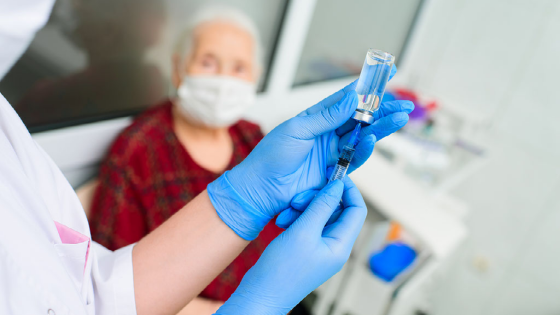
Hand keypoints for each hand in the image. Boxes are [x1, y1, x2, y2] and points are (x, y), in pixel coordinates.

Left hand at [208, 67, 412, 239]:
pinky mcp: (334, 170)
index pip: (346, 98)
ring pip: (363, 137)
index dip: (367, 86)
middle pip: (361, 118)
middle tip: (404, 104)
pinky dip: (365, 149)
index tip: (387, 72)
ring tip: (400, 118)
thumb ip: (327, 117)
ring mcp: (332, 152)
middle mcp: (327, 132)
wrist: (262, 188)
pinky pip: (355, 158)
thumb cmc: (272, 156)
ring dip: (381, 127)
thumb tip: (352, 99)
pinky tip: (375, 138)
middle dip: (383, 110)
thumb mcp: (298, 130)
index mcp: (317, 117)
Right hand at [215, 177, 366, 313]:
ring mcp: (319, 247)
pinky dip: (295, 217)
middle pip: (336, 210)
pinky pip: (306, 223)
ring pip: (319, 215)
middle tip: (298, 198)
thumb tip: (338, 186)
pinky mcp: (305, 247)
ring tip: (285, 214)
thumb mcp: (303, 231)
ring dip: (303, 208)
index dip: (348, 190)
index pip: (356, 210)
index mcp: (341, 245)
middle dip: (318, 199)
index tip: (332, 175)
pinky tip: (281, 221)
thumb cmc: (282, 269)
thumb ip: (322, 206)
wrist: (260, 293)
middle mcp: (334, 246)